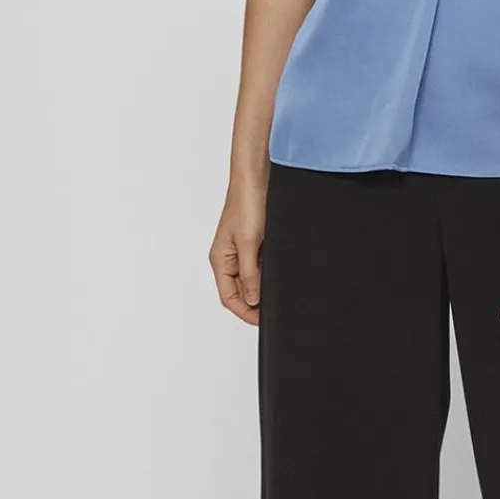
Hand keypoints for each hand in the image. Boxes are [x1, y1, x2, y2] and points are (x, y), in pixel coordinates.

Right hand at [210, 176, 266, 324]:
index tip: (262, 321)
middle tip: (273, 311)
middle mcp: (229, 258)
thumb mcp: (249, 243)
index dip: (245, 312)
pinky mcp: (254, 242)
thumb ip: (250, 274)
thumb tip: (253, 299)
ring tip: (277, 295)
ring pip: (251, 280)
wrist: (256, 178)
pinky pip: (259, 266)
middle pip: (240, 292)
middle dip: (255, 303)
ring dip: (262, 288)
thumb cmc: (246, 204)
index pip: (229, 297)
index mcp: (220, 260)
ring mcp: (242, 250)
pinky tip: (279, 275)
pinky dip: (268, 274)